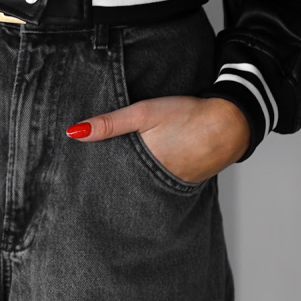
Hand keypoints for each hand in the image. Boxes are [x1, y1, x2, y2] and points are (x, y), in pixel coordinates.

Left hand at [66, 96, 251, 182]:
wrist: (230, 124)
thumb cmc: (188, 116)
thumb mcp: (144, 113)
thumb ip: (110, 124)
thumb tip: (74, 132)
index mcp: (141, 167)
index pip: (107, 180)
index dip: (90, 179)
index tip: (70, 179)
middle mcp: (153, 183)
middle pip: (120, 188)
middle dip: (104, 186)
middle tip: (82, 185)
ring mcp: (168, 185)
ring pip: (137, 188)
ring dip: (124, 184)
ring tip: (105, 182)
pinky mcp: (180, 182)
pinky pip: (155, 185)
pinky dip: (145, 180)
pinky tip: (138, 172)